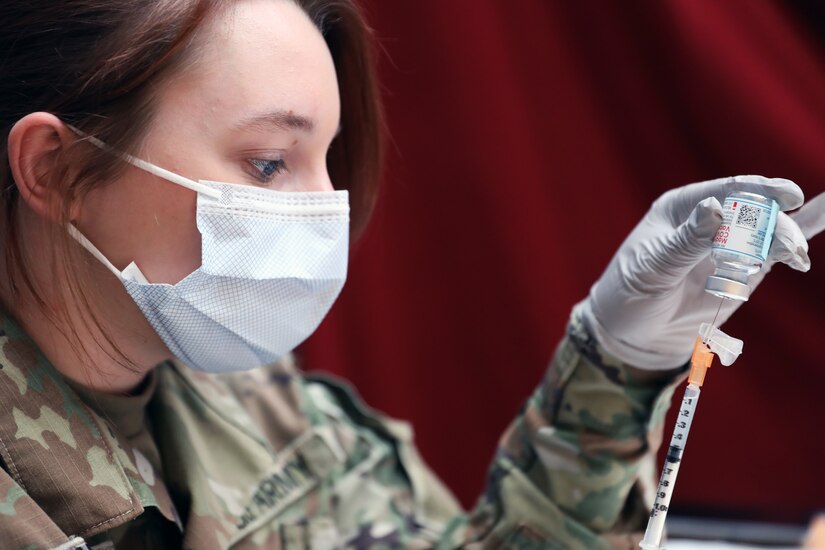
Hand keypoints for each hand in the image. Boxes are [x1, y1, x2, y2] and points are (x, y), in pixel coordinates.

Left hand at [580, 175, 824, 369]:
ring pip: (768, 233)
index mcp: (682, 207)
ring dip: (786, 241)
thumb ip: (686, 240)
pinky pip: (773, 250)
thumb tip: (717, 206)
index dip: (758, 190)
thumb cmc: (631, 293)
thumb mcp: (653, 267)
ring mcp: (729, 244)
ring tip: (794, 257)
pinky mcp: (743, 270)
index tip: (788, 196)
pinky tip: (817, 225)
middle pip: (754, 211)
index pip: (726, 190)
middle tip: (788, 245)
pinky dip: (796, 243)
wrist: (634, 334)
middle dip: (776, 223)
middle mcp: (710, 219)